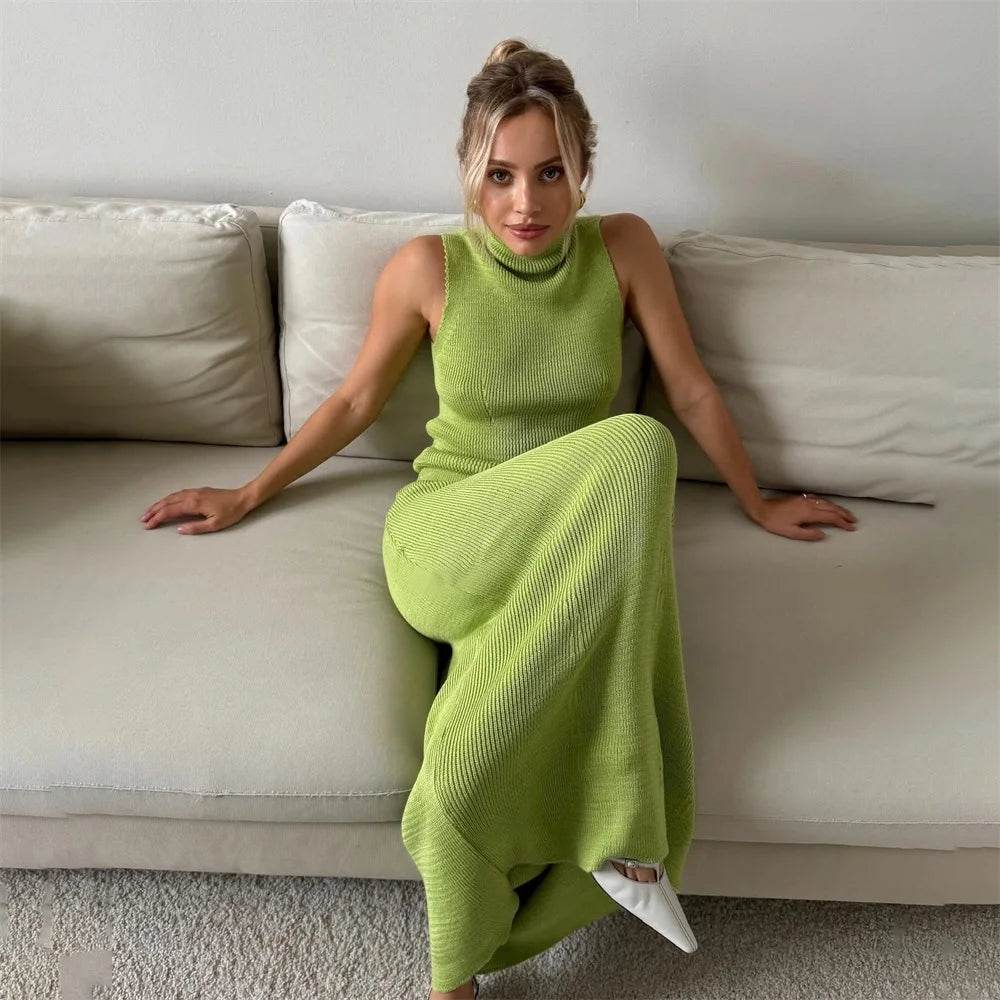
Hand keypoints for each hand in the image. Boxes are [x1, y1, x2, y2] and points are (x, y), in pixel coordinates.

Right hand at [139, 486, 253, 534]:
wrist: (243, 498)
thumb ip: (196, 528)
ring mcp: (195, 492)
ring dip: (159, 504)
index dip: (157, 518)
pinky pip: (178, 494)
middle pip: (167, 502)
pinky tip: (166, 502)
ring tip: (150, 512)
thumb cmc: (231, 512)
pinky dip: (168, 499)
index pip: (170, 511)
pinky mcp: (199, 491)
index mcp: (194, 504)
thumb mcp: (215, 525)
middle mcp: (191, 495)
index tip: (148, 526)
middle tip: (143, 520)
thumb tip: (179, 530)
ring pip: (171, 497)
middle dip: (154, 511)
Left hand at [750, 492, 858, 540]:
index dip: (842, 523)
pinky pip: (820, 499)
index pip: (831, 518)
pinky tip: (829, 505)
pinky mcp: (801, 498)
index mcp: (809, 513)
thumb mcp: (791, 533)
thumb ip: (808, 535)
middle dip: (844, 515)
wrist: (763, 509)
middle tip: (854, 521)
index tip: (851, 528)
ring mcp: (806, 500)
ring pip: (827, 503)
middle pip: (832, 508)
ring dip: (838, 508)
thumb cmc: (776, 523)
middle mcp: (810, 504)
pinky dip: (828, 503)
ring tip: (846, 514)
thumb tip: (823, 535)